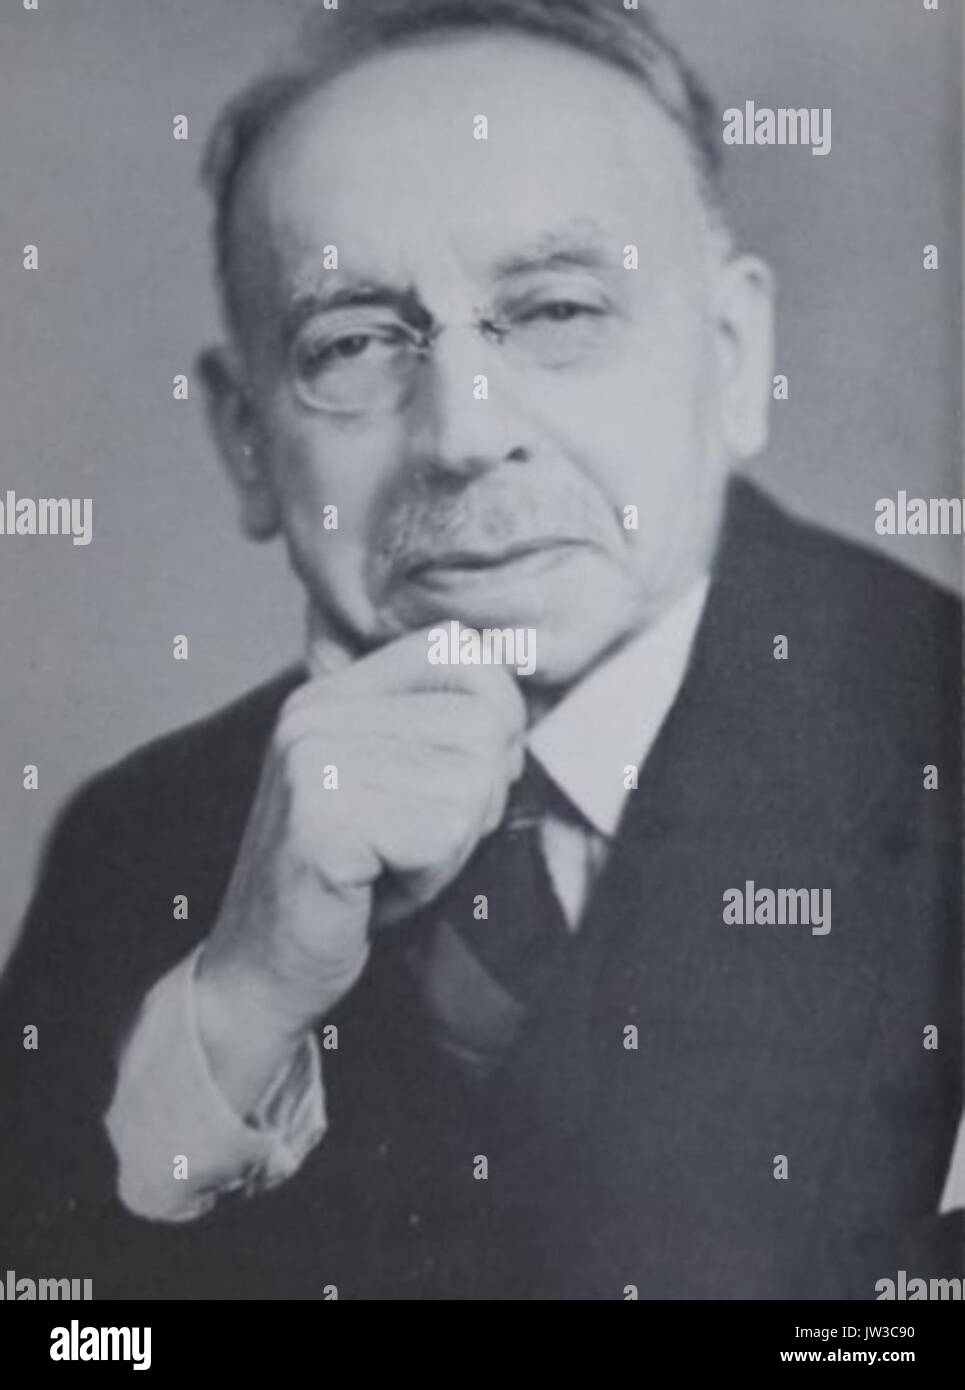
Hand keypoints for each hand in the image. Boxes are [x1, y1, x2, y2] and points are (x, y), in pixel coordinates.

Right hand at [194, 629, 525, 1113]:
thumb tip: (519, 710)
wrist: (260, 974)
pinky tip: (378, 890)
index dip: (498, 713)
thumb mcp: (398, 787)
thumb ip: (443, 733)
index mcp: (331, 694)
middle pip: (482, 721)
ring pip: (472, 782)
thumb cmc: (351, 885)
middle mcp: (314, 713)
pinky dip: (430, 876)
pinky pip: (443, 834)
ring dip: (451, 845)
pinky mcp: (321, 820)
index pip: (457, 650)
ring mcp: (311, 761)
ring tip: (391, 865)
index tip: (472, 776)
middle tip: (415, 842)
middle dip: (476, 800)